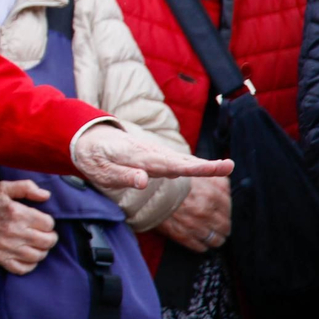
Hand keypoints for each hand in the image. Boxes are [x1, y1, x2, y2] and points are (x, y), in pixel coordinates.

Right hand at [0, 179, 57, 274]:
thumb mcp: (1, 187)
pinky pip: (23, 269)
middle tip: (44, 233)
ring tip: (37, 244)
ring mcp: (7, 248)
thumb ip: (26, 187)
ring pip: (38, 256)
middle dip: (50, 237)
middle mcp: (14, 232)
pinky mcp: (0, 259)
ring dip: (42, 250)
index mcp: (16, 213)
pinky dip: (30, 264)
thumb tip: (46, 195)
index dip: (48, 221)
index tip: (42, 220)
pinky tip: (27, 256)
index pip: (48, 223)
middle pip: (47, 241)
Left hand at [73, 125, 233, 189]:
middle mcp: (150, 152)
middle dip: (205, 165)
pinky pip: (178, 161)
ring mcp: (154, 153)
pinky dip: (194, 164)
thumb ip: (122, 176)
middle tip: (230, 166)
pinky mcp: (156, 156)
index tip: (212, 168)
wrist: (88, 137)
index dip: (191, 168)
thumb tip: (145, 181)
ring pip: (182, 159)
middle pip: (181, 160)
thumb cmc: (93, 158)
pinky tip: (210, 169)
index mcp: (138, 156)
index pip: (168, 165)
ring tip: (226, 167)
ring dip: (204, 164)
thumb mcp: (100, 171)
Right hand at [155, 174, 230, 252]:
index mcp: (211, 195)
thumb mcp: (197, 175)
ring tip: (208, 232)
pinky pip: (200, 248)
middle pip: (225, 227)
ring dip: (213, 237)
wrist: (145, 192)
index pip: (228, 209)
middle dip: (221, 226)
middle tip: (215, 223)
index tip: (220, 210)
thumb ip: (218, 180)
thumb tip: (229, 184)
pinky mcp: (182, 236)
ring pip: (215, 240)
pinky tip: (197, 238)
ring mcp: (194, 225)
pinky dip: (201, 245)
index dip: (225, 210)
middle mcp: (204, 212)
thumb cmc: (170, 183)